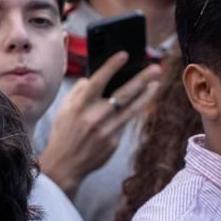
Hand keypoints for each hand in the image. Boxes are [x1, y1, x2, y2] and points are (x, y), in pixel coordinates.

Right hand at [37, 52, 161, 196]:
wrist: (64, 165)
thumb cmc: (64, 133)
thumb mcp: (64, 110)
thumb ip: (78, 92)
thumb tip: (91, 78)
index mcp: (80, 106)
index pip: (97, 81)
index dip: (111, 67)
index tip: (124, 55)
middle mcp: (94, 117)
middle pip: (122, 94)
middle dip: (141, 80)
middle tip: (155, 68)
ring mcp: (106, 130)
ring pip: (132, 109)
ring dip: (146, 95)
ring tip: (156, 84)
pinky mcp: (114, 142)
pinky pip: (126, 122)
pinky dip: (133, 111)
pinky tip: (142, 101)